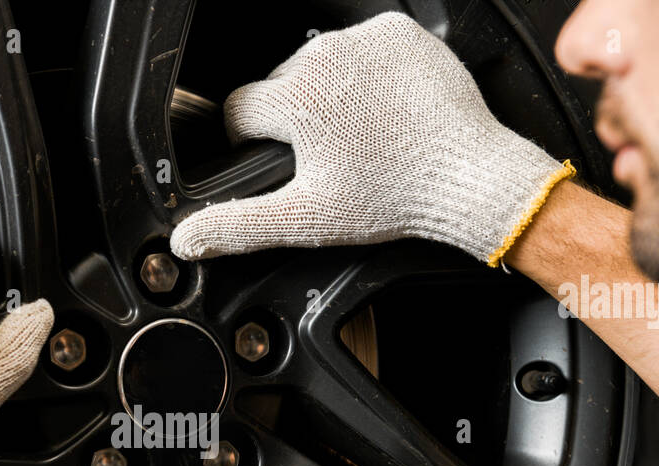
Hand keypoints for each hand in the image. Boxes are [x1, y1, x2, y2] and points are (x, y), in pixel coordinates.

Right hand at [169, 12, 573, 265]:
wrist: (470, 177)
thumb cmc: (395, 198)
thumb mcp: (305, 219)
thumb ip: (237, 225)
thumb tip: (187, 238)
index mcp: (295, 97)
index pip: (240, 111)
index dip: (253, 143)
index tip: (282, 162)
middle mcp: (325, 56)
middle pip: (281, 88)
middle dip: (296, 121)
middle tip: (332, 158)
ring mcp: (365, 39)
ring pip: (320, 67)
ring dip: (330, 97)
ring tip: (362, 137)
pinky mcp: (399, 33)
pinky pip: (362, 50)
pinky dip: (367, 77)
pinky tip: (385, 112)